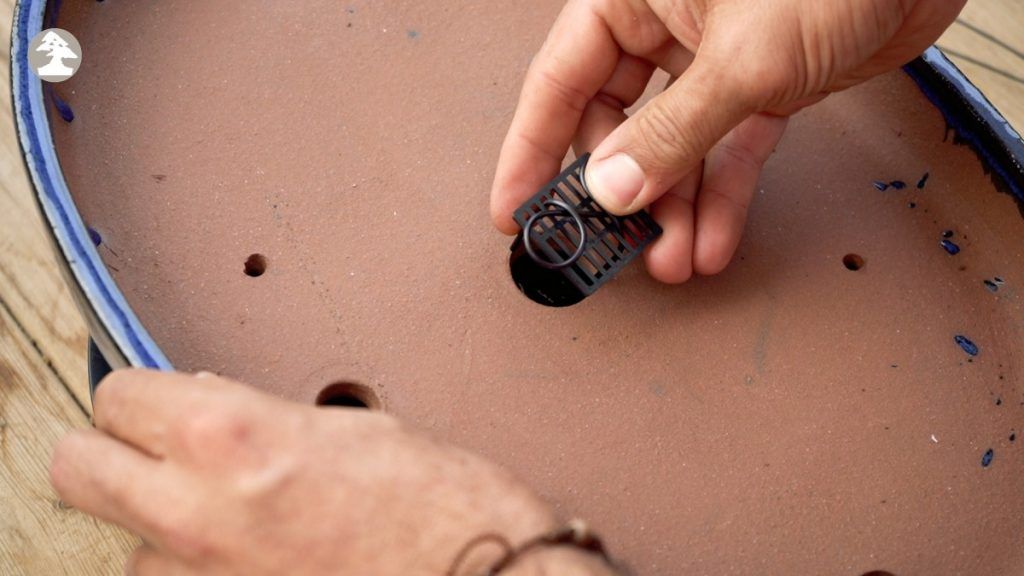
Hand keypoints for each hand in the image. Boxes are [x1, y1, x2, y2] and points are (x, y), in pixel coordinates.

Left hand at [50, 370, 612, 574]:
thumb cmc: (444, 509)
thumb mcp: (351, 427)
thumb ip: (260, 415)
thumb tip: (208, 409)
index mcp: (232, 439)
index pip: (117, 395)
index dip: (141, 395)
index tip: (159, 399)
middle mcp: (197, 515)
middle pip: (75, 468)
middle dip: (110, 450)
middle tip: (151, 446)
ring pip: (125, 542)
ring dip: (161, 523)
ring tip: (229, 514)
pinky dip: (200, 569)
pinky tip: (253, 553)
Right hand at [491, 0, 964, 282]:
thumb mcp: (741, 58)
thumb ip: (672, 131)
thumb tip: (612, 188)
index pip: (558, 82)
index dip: (531, 151)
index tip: (515, 210)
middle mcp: (663, 22)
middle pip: (613, 123)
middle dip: (620, 193)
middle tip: (612, 247)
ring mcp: (712, 56)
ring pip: (672, 146)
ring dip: (673, 208)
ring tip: (672, 259)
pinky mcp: (759, 82)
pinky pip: (726, 147)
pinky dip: (721, 194)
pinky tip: (713, 238)